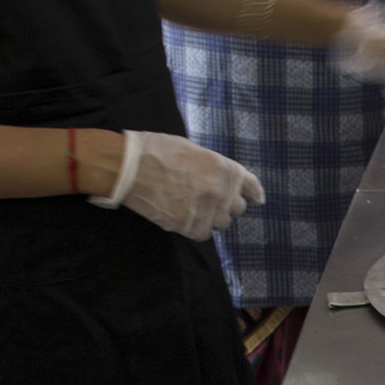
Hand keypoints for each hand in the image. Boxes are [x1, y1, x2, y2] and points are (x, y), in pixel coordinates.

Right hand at [90, 131, 263, 240]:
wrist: (128, 166)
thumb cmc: (158, 151)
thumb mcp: (193, 150)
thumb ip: (216, 167)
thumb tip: (230, 180)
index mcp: (225, 169)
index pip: (252, 187)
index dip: (253, 193)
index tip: (255, 198)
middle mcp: (220, 192)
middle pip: (237, 208)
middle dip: (225, 204)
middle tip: (206, 197)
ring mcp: (205, 211)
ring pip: (221, 223)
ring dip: (211, 217)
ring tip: (190, 205)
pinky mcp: (188, 226)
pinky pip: (203, 234)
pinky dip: (195, 228)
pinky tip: (182, 216)